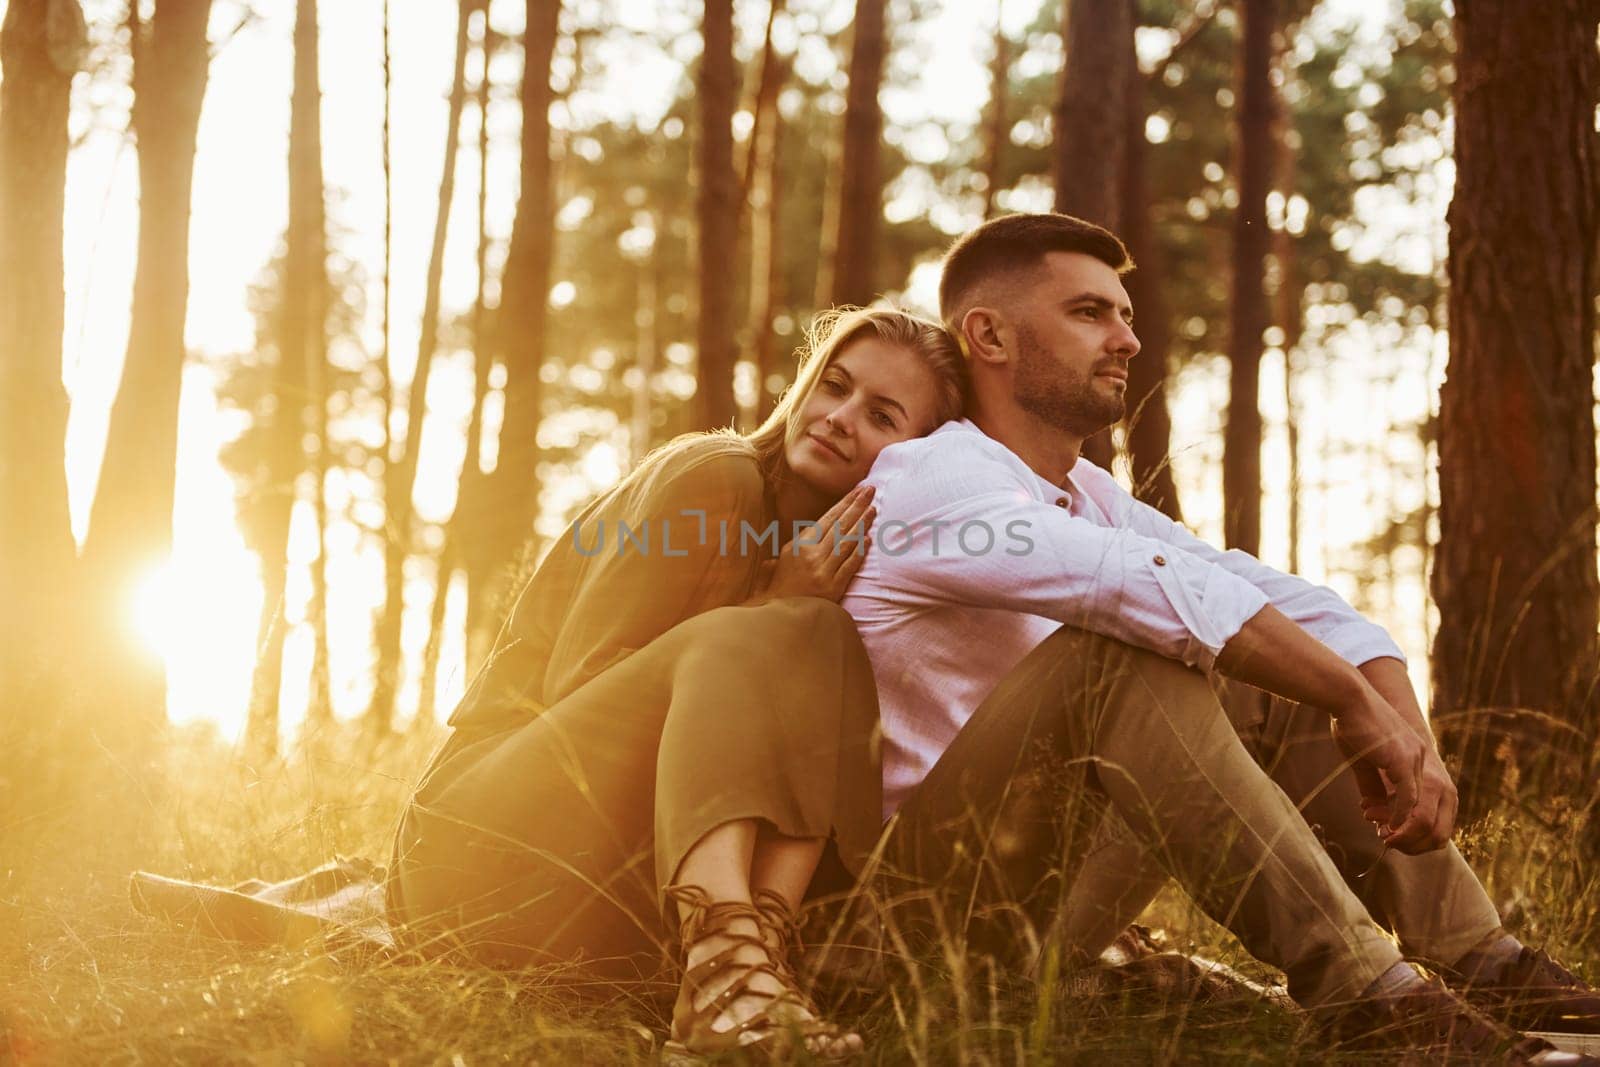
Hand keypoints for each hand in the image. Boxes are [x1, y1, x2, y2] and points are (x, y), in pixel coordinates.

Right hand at [760, 484, 875, 602]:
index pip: (828, 518)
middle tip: (870, 491)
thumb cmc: (783, 584)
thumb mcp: (786, 557)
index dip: (844, 503)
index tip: (857, 491)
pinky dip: (860, 552)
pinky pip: (850, 565)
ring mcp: (824, 571)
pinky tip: (869, 540)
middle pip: (840, 525)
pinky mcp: (833, 587)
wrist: (782, 613)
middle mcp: (813, 555)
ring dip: (862, 524)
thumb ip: (801, 541)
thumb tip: (816, 527)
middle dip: (857, 506)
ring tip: (873, 510)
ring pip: (847, 542)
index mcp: (801, 544)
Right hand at [1330, 684, 1457, 853]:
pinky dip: (1399, 818)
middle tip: (1389, 841)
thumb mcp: (1364, 759)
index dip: (1411, 823)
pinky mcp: (1403, 761)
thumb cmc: (1351, 723)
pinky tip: (1388, 828)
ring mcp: (1416, 760)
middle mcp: (1423, 759)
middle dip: (1413, 835)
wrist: (1347, 697)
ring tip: (1387, 840)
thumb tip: (1374, 810)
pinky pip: (1408, 800)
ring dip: (1405, 831)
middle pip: (1434, 812)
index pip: (1427, 802)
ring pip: (1423, 810)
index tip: (1387, 831)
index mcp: (1416, 757)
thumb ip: (1373, 784)